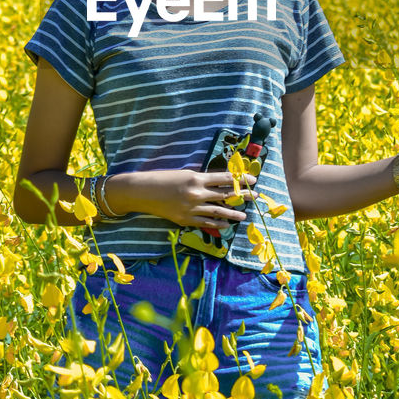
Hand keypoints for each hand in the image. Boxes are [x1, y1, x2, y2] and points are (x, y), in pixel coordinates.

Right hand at [107, 167, 255, 233]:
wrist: (142, 192)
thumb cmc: (162, 178)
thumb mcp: (184, 173)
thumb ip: (201, 179)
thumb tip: (219, 183)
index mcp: (196, 178)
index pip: (225, 178)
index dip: (240, 179)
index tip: (253, 179)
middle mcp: (196, 193)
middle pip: (225, 194)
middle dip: (243, 195)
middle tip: (256, 196)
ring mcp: (191, 208)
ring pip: (218, 211)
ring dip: (233, 213)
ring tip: (244, 215)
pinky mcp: (184, 219)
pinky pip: (205, 222)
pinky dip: (217, 223)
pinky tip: (226, 224)